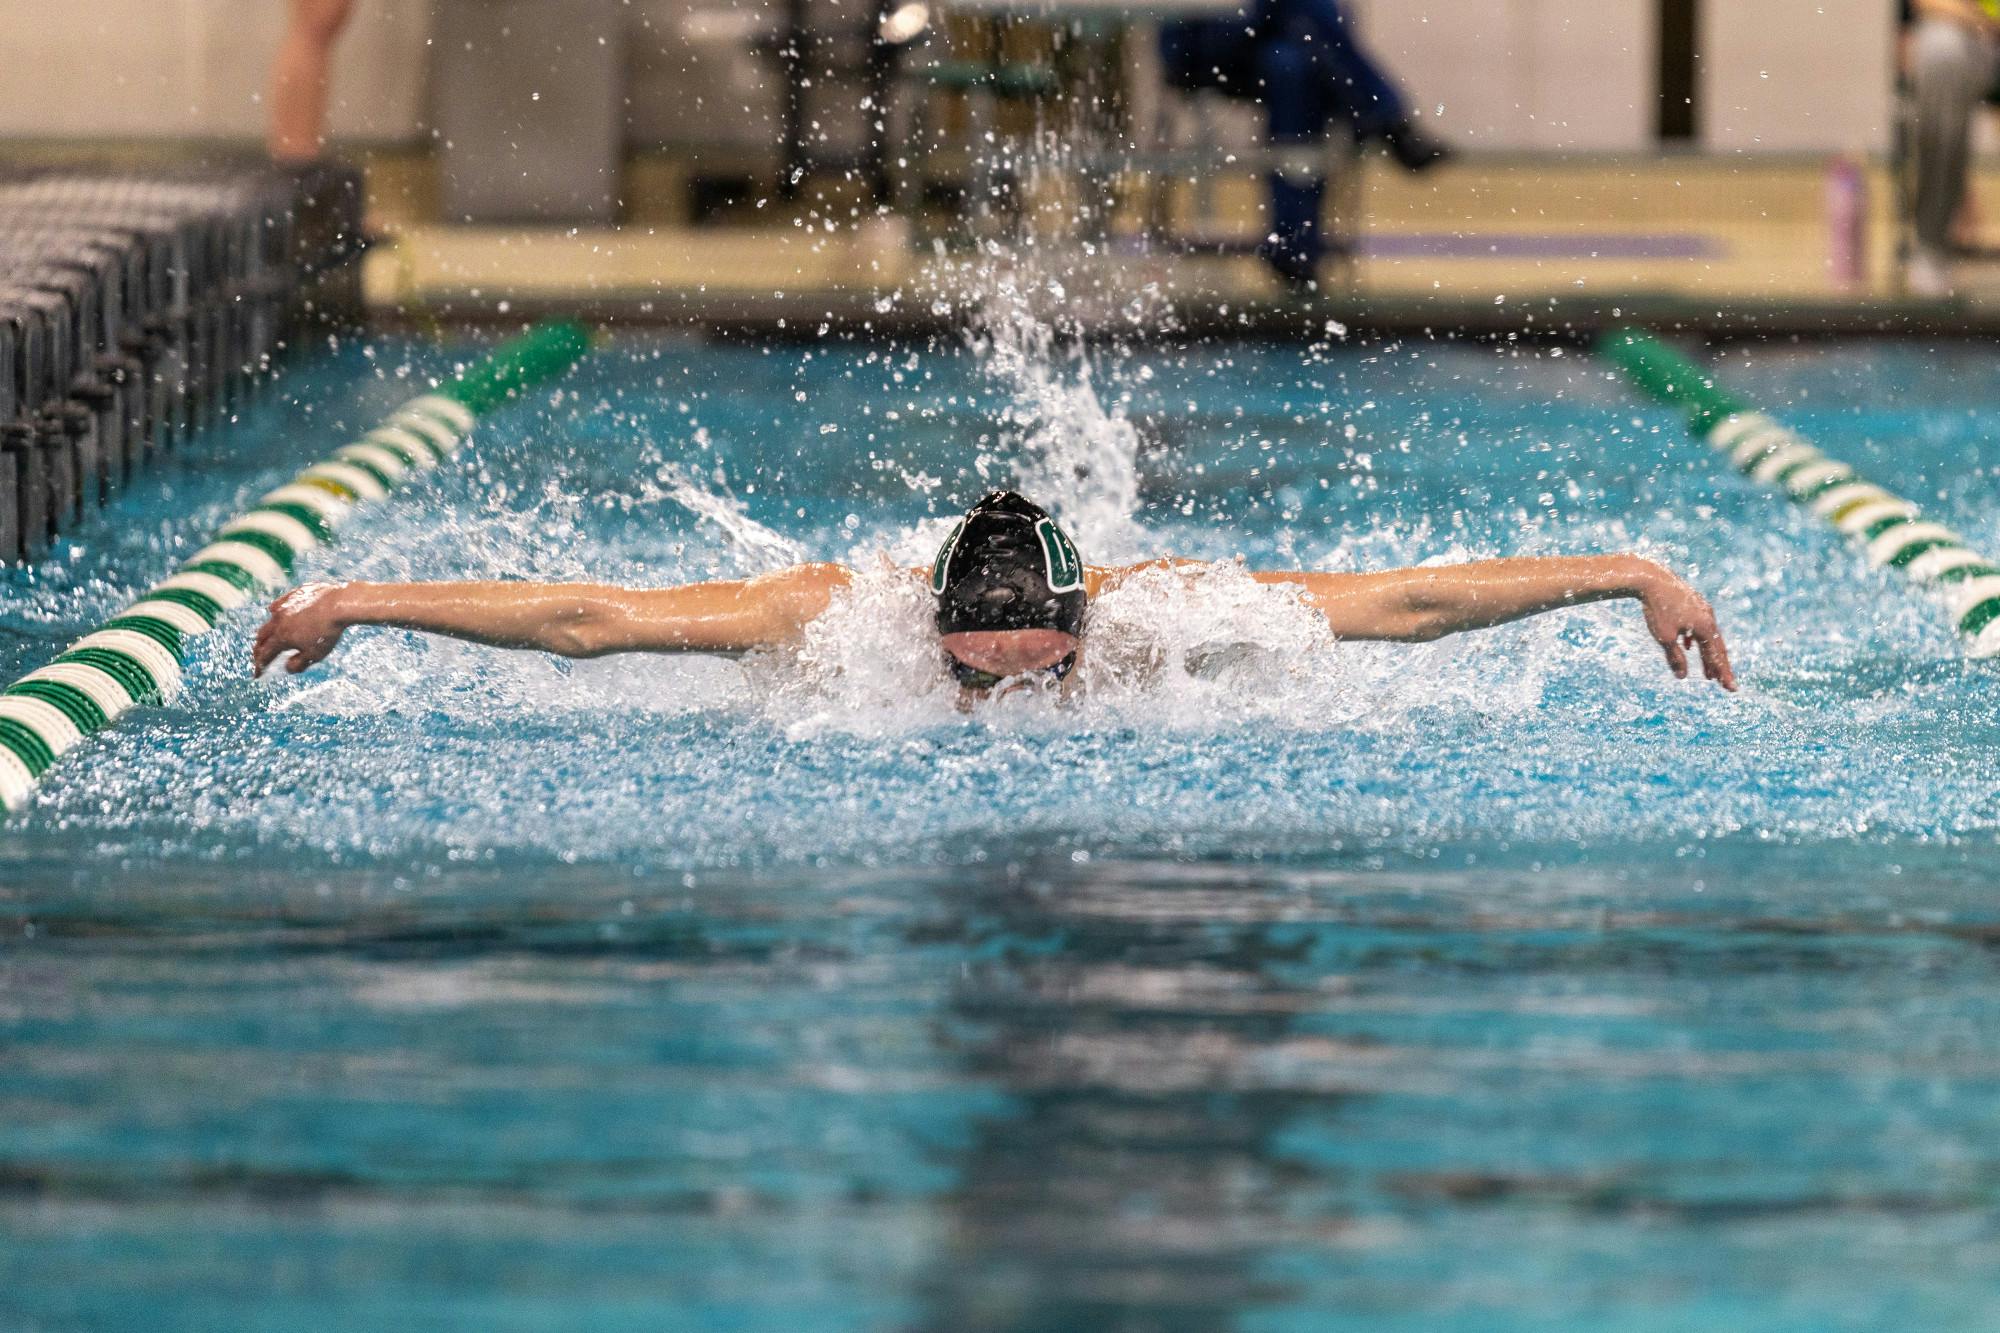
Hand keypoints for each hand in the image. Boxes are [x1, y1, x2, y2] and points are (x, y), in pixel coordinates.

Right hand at [252, 582, 349, 676]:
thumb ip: (299, 663)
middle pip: (262, 636)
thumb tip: (287, 667)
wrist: (340, 604)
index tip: (257, 674)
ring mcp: (284, 605)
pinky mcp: (294, 595)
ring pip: (270, 619)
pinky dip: (276, 613)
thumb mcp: (315, 655)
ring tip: (266, 637)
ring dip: (267, 631)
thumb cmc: (328, 632)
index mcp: (281, 637)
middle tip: (259, 656)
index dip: (260, 666)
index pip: (265, 655)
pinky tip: (276, 613)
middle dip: (259, 648)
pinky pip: (280, 604)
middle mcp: (277, 620)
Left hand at [1637, 569, 1735, 690]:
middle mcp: (1709, 617)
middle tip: (1724, 684)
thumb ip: (1675, 657)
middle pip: (1716, 647)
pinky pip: (1697, 625)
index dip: (1723, 674)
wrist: (1650, 578)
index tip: (1731, 689)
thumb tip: (1682, 677)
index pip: (1717, 656)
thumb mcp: (1665, 637)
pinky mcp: (1692, 603)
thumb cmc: (1657, 609)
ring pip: (1707, 637)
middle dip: (1719, 667)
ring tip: (1707, 673)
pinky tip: (1687, 646)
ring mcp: (1701, 608)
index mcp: (1706, 627)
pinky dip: (1694, 639)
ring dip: (1707, 655)